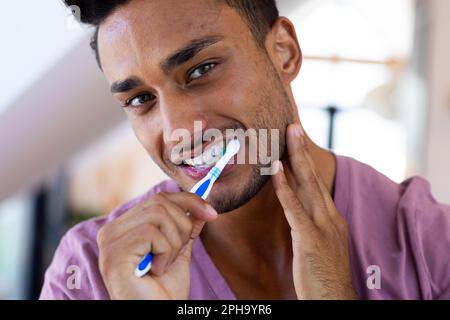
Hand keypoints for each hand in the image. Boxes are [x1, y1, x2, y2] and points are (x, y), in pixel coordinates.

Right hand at [97, 192, 217, 299]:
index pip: (158, 199)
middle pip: (159, 203)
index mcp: (124, 228)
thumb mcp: (179, 253)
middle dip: (182, 226)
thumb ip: (186, 229)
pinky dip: (165, 253)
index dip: (188, 201)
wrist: (156, 315)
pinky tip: (156, 270)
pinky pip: (152, 233)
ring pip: (158, 215)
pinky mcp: (114, 253)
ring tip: (164, 264)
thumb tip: (200, 207)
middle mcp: (111, 231)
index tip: (211, 213)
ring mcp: (110, 242)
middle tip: (178, 253)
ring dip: (173, 242)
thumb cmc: (163, 291)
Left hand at [272, 124, 356, 299]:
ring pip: (307, 185)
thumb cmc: (324, 276)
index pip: (315, 184)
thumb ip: (309, 225)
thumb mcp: (321, 245)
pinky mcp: (311, 238)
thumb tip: (295, 210)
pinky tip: (277, 170)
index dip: (305, 162)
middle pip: (313, 177)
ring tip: (288, 135)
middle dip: (302, 150)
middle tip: (293, 126)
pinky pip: (294, 208)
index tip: (296, 142)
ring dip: (296, 158)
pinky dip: (286, 187)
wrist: (335, 300)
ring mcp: (322, 226)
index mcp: (332, 218)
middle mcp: (330, 217)